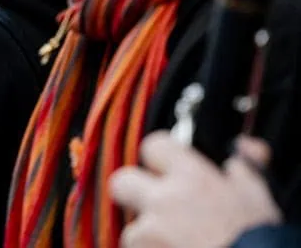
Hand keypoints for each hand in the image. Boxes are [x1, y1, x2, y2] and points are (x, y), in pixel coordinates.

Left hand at [111, 132, 281, 247]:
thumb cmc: (261, 241)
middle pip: (121, 180)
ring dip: (147, 235)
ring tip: (176, 242)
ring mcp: (150, 231)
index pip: (153, 144)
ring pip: (131, 226)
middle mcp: (164, 200)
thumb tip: (242, 148)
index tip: (166, 168)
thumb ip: (245, 167)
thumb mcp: (260, 198)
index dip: (159, 157)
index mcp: (192, 178)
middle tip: (156, 207)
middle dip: (134, 192)